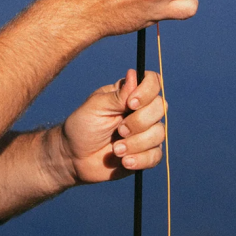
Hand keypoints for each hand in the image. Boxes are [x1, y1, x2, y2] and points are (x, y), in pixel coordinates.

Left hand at [54, 69, 164, 183]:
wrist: (75, 157)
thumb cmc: (82, 126)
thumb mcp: (95, 107)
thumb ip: (117, 95)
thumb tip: (133, 74)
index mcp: (128, 93)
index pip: (152, 82)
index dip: (148, 91)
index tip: (131, 104)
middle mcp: (141, 110)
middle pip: (160, 107)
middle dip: (139, 122)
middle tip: (119, 130)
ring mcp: (145, 132)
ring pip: (159, 133)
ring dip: (136, 143)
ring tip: (116, 150)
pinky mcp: (146, 153)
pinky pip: (156, 155)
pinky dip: (140, 159)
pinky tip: (124, 161)